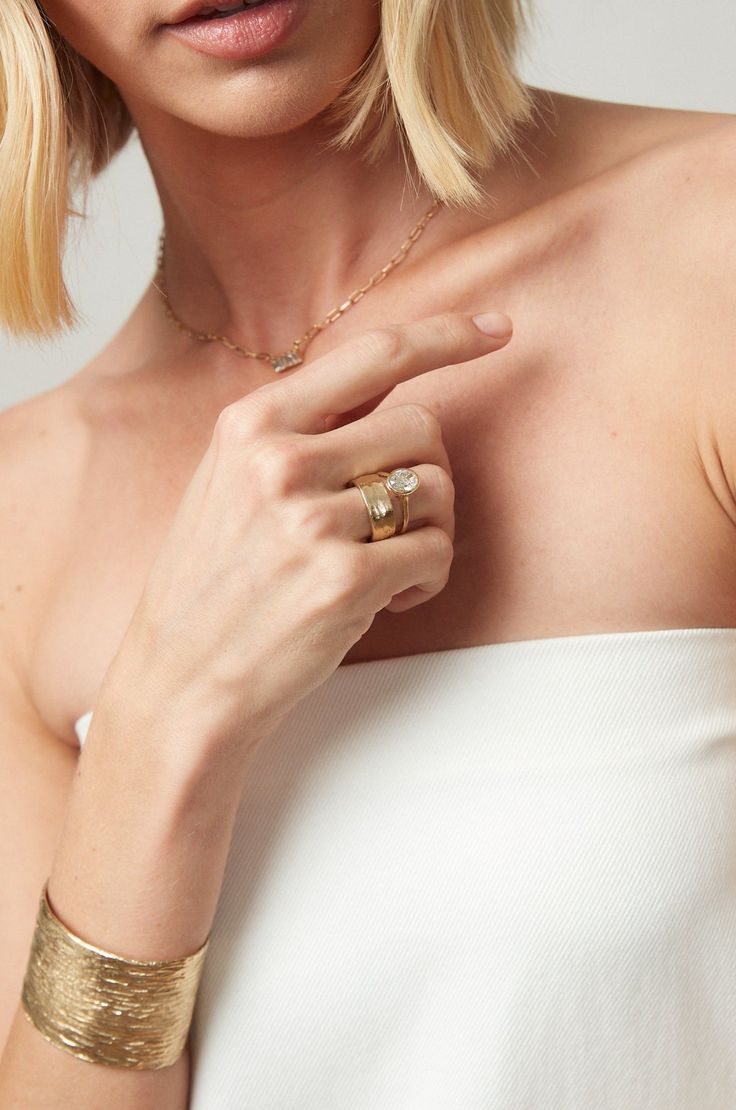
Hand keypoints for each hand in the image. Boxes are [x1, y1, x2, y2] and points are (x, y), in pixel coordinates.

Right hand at [98, 311, 511, 759]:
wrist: (179, 681)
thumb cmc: (213, 583)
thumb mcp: (231, 482)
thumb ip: (301, 433)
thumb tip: (392, 388)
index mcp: (252, 425)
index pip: (373, 356)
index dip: (447, 336)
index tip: (499, 328)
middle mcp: (281, 460)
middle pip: (421, 427)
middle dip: (426, 475)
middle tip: (396, 523)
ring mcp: (312, 520)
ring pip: (435, 490)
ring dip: (429, 531)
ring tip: (385, 568)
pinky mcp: (345, 580)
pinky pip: (437, 552)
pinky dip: (427, 579)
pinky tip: (388, 600)